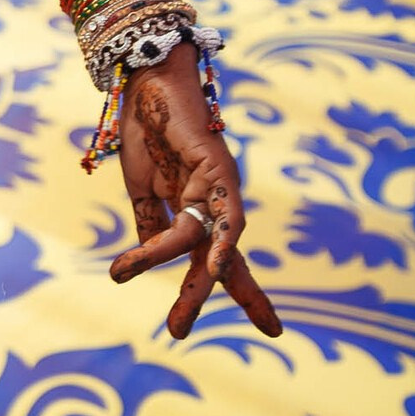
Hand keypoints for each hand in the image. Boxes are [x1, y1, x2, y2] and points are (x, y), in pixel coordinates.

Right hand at [107, 44, 280, 338]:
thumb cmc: (146, 128)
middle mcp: (215, 204)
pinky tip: (217, 269)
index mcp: (196, 210)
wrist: (146, 80)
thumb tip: (148, 262)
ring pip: (205, 245)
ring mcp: (219, 188)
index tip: (273, 331)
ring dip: (189, 284)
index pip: (221, 261)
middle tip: (259, 334)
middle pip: (231, 262)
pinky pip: (224, 216)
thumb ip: (150, 224)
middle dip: (244, 298)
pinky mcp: (218, 170)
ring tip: (158, 310)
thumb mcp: (140, 188)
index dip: (246, 294)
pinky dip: (222, 245)